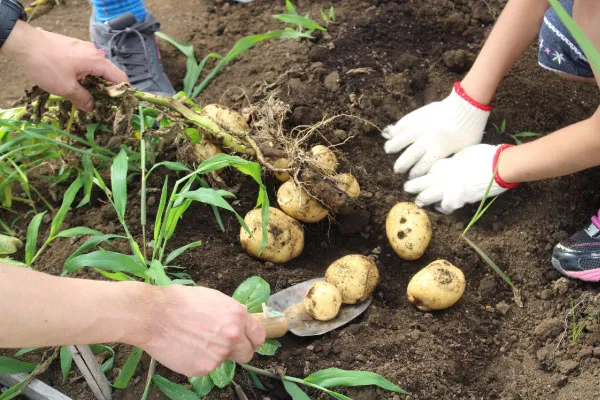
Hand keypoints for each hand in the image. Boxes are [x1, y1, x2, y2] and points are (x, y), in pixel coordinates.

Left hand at [1, 21, 126, 111]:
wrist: (22, 42)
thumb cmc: (47, 65)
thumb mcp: (66, 88)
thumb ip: (83, 99)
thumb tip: (92, 107)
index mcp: (97, 61)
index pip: (121, 78)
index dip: (122, 93)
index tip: (118, 106)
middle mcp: (94, 53)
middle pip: (109, 74)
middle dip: (107, 90)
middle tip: (101, 105)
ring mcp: (83, 48)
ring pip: (96, 69)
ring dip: (94, 83)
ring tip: (87, 97)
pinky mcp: (73, 48)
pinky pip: (86, 64)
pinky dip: (85, 75)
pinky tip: (75, 84)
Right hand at [136, 285, 265, 376]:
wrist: (154, 315)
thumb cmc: (180, 301)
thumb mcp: (214, 298)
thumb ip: (230, 314)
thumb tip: (238, 323)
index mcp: (238, 316)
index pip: (259, 335)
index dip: (252, 338)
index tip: (247, 340)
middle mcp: (233, 336)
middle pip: (247, 353)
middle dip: (239, 350)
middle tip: (223, 345)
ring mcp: (219, 354)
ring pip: (225, 360)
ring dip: (216, 354)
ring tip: (196, 340)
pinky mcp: (204, 368)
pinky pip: (207, 366)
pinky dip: (199, 360)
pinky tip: (186, 348)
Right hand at [383, 82, 490, 178]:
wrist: (469, 104)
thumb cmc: (470, 129)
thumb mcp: (465, 148)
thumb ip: (451, 159)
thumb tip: (439, 169)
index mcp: (441, 148)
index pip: (423, 165)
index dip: (415, 173)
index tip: (411, 176)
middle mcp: (429, 138)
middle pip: (410, 155)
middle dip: (401, 164)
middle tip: (397, 170)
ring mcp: (423, 124)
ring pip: (402, 137)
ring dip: (393, 145)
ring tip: (388, 150)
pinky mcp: (421, 114)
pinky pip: (404, 122)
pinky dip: (397, 129)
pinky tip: (391, 134)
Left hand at [403, 144, 515, 213]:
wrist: (499, 165)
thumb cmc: (485, 155)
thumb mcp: (463, 153)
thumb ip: (453, 161)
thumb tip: (450, 165)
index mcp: (443, 163)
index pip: (424, 170)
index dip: (419, 174)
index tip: (415, 176)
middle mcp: (442, 176)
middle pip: (418, 183)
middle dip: (412, 186)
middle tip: (408, 189)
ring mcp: (448, 188)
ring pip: (425, 197)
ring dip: (422, 199)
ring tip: (419, 201)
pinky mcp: (457, 199)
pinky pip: (445, 207)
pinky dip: (443, 208)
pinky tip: (442, 207)